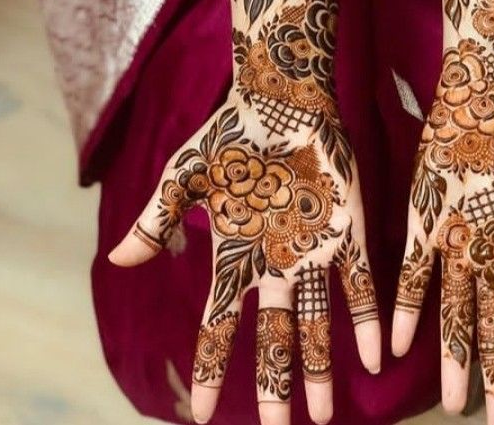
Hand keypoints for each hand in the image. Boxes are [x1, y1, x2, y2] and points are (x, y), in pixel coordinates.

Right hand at [110, 74, 379, 424]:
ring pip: (317, 322)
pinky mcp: (347, 231)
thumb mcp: (184, 177)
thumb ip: (157, 218)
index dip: (209, 368)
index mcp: (234, 255)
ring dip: (320, 367)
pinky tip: (376, 358)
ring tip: (324, 416)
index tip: (202, 415)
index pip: (218, 324)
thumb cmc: (231, 136)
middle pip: (272, 337)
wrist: (282, 101)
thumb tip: (117, 259)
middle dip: (274, 383)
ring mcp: (313, 250)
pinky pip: (358, 284)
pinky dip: (366, 320)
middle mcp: (275, 262)